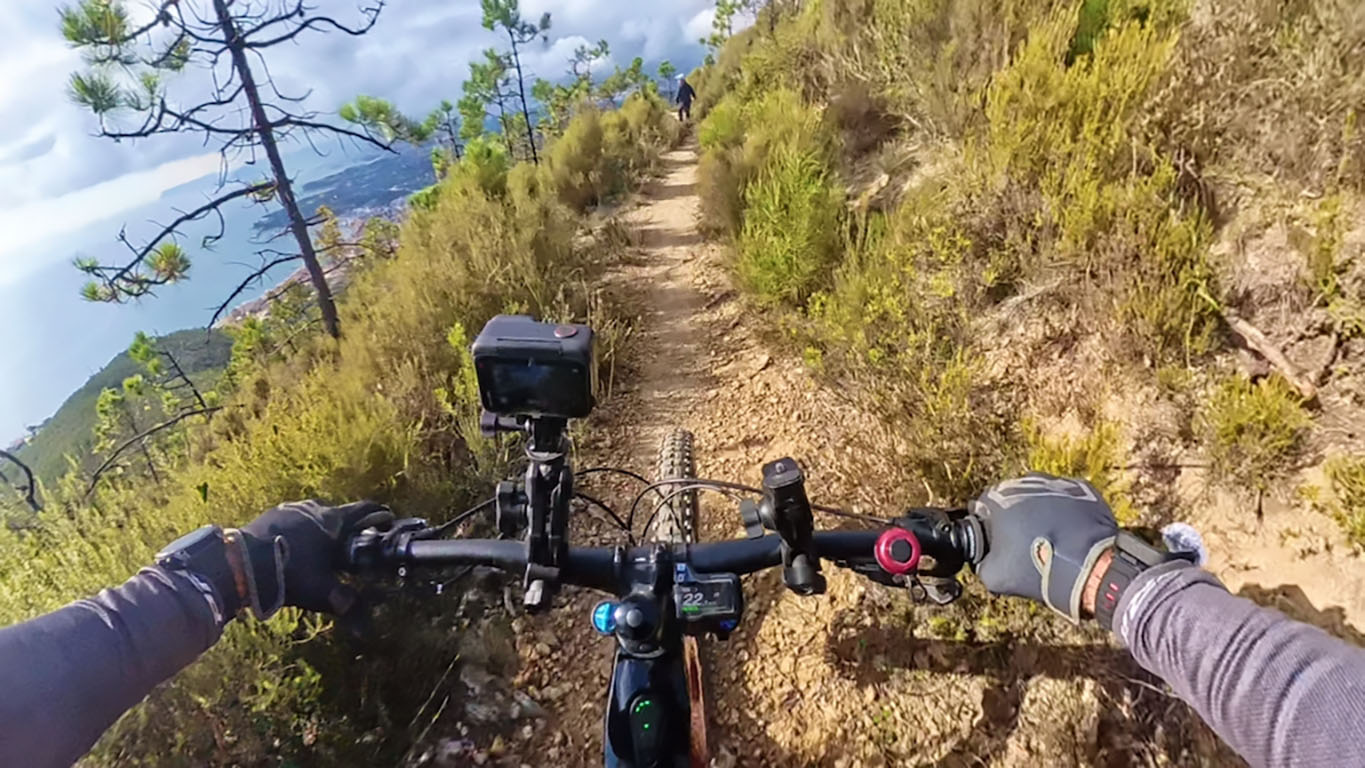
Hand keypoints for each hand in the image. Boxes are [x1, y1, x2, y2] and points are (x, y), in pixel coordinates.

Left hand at [231, 500, 393, 619]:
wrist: (241, 563)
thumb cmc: (289, 574)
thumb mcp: (322, 592)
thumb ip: (346, 604)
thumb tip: (366, 628)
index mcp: (334, 521)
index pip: (365, 509)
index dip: (379, 514)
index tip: (388, 518)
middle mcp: (315, 508)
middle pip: (339, 512)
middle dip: (348, 524)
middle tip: (353, 540)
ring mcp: (290, 509)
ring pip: (315, 513)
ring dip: (322, 525)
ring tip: (323, 542)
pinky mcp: (271, 514)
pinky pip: (294, 518)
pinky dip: (301, 528)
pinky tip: (296, 543)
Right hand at [967, 474, 1116, 621]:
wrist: (1088, 566)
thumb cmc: (1038, 567)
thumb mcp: (994, 576)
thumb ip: (981, 563)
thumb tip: (985, 561)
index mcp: (997, 497)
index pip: (982, 508)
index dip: (987, 528)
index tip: (997, 543)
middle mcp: (1025, 482)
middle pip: (1011, 498)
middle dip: (1014, 517)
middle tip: (1023, 544)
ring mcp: (1056, 483)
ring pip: (1040, 496)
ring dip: (1040, 512)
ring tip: (1049, 539)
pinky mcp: (1082, 489)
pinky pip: (1067, 499)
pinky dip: (1066, 512)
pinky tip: (1069, 533)